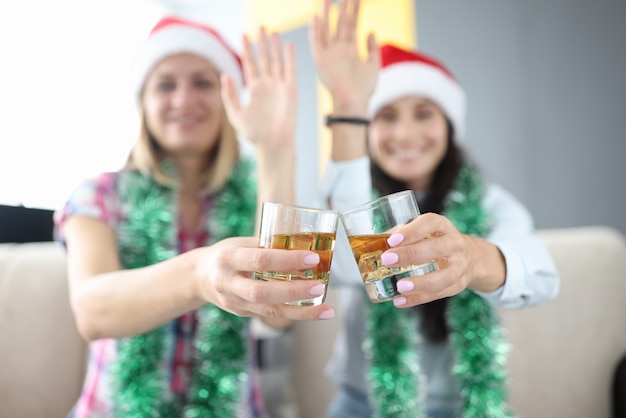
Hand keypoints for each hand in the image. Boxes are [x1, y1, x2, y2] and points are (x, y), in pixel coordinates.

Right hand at [194, 237, 334, 320]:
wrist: (198, 277)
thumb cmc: (226, 254)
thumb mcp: (240, 243)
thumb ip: (267, 245)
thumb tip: (303, 242)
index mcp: (227, 259)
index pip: (259, 260)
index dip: (286, 260)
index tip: (311, 258)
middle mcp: (228, 283)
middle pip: (262, 292)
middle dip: (293, 291)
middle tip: (320, 286)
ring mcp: (234, 302)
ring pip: (268, 311)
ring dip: (300, 311)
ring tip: (325, 309)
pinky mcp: (242, 314)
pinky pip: (270, 315)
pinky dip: (294, 314)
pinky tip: (314, 311)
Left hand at [221, 27, 297, 154]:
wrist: (273, 144)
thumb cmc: (255, 134)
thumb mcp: (235, 114)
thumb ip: (229, 95)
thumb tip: (224, 75)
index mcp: (255, 90)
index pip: (250, 64)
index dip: (247, 50)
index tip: (243, 35)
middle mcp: (268, 85)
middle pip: (264, 58)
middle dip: (261, 43)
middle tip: (259, 26)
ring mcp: (280, 87)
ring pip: (277, 61)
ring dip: (275, 46)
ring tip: (272, 31)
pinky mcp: (291, 91)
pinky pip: (290, 70)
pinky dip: (290, 58)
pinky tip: (288, 45)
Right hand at [310, 0, 378, 113]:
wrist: (353, 103)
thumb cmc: (364, 90)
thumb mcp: (373, 66)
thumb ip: (372, 49)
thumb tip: (371, 30)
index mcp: (350, 50)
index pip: (353, 25)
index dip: (355, 11)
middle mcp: (339, 49)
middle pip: (341, 23)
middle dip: (344, 7)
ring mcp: (329, 54)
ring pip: (328, 29)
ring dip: (328, 14)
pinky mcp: (320, 61)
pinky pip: (316, 43)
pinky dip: (315, 31)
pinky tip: (315, 17)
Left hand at [378, 213, 506, 306]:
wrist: (469, 256)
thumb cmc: (435, 241)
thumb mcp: (423, 232)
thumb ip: (401, 236)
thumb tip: (374, 244)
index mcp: (443, 226)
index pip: (430, 223)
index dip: (412, 231)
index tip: (392, 240)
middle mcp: (455, 244)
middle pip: (437, 248)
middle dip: (411, 255)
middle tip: (387, 260)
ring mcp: (460, 265)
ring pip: (445, 276)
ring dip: (421, 283)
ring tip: (400, 287)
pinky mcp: (459, 284)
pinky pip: (441, 294)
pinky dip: (419, 299)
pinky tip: (401, 301)